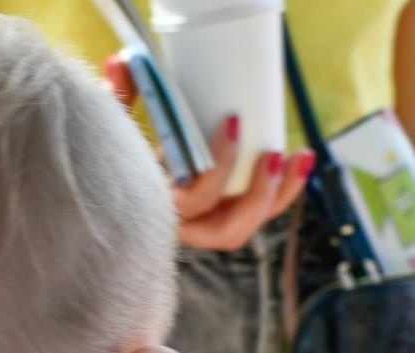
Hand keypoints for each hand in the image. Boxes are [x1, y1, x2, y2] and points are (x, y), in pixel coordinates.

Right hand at [105, 54, 313, 252]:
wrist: (119, 180)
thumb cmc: (119, 152)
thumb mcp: (115, 126)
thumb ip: (118, 96)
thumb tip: (120, 61)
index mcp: (154, 209)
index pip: (192, 201)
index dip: (218, 167)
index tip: (234, 122)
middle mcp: (182, 227)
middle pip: (227, 229)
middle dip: (257, 194)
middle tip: (272, 154)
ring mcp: (205, 226)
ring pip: (247, 225)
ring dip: (279, 194)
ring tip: (298, 156)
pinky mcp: (224, 215)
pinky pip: (257, 213)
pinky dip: (282, 190)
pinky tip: (298, 162)